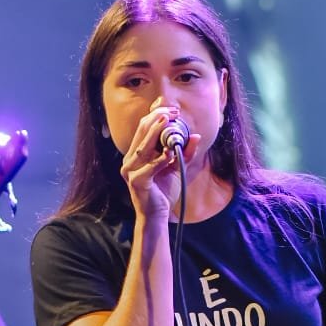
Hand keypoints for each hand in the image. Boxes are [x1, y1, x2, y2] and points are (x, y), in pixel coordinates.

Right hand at [120, 99, 200, 218]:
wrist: (157, 215)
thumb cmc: (164, 192)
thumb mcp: (176, 168)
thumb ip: (184, 152)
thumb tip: (195, 136)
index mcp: (136, 154)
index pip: (143, 128)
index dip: (157, 115)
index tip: (174, 110)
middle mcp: (130, 160)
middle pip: (141, 132)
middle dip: (157, 118)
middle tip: (173, 111)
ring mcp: (130, 171)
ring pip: (143, 147)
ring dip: (156, 132)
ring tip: (168, 121)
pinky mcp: (137, 182)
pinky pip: (149, 168)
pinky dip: (160, 159)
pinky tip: (170, 152)